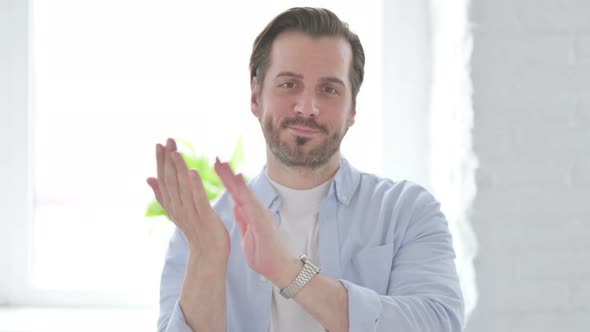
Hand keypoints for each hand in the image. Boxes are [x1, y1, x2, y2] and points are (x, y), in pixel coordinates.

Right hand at [147, 138, 229, 262]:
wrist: (208, 256)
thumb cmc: (196, 231)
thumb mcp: (176, 210)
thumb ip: (162, 194)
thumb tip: (148, 178)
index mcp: (172, 204)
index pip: (164, 179)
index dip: (161, 161)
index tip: (159, 143)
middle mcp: (178, 208)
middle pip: (170, 181)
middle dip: (168, 160)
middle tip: (168, 140)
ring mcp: (190, 213)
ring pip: (182, 188)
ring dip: (179, 169)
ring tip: (176, 152)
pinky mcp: (205, 218)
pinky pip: (199, 200)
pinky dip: (195, 186)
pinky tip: (193, 171)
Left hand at [214, 159, 299, 286]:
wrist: (280, 269)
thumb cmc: (265, 254)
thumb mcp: (248, 234)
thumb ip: (243, 218)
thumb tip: (236, 205)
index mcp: (251, 214)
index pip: (236, 194)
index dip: (226, 181)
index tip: (217, 167)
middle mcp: (256, 210)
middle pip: (239, 189)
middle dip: (227, 174)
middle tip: (216, 158)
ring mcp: (260, 214)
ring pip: (244, 192)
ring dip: (233, 179)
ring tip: (223, 165)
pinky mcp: (263, 221)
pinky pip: (251, 204)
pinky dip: (244, 192)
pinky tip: (237, 182)